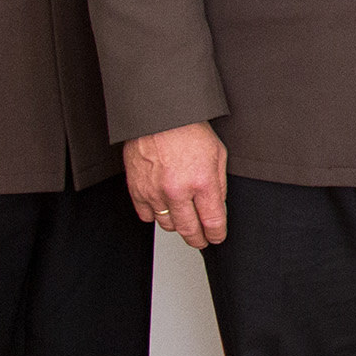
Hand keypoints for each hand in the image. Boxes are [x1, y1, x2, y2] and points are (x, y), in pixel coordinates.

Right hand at [123, 122, 228, 247]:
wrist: (158, 115)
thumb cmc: (188, 128)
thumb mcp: (218, 153)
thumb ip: (218, 184)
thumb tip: (217, 207)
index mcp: (202, 181)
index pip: (212, 221)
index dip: (216, 234)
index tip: (217, 237)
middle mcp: (177, 190)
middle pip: (189, 230)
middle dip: (198, 239)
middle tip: (202, 240)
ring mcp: (155, 192)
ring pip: (167, 225)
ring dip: (178, 226)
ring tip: (184, 220)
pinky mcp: (136, 190)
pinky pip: (146, 216)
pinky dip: (156, 216)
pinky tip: (164, 209)